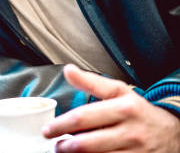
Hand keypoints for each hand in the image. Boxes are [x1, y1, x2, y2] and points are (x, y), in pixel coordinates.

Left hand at [42, 64, 179, 152]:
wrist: (173, 132)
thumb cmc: (138, 111)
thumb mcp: (119, 91)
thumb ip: (91, 82)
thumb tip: (68, 70)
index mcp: (122, 109)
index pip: (84, 117)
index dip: (61, 125)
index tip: (47, 129)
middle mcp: (129, 132)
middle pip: (88, 143)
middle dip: (65, 146)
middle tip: (56, 145)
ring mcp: (134, 152)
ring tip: (66, 151)